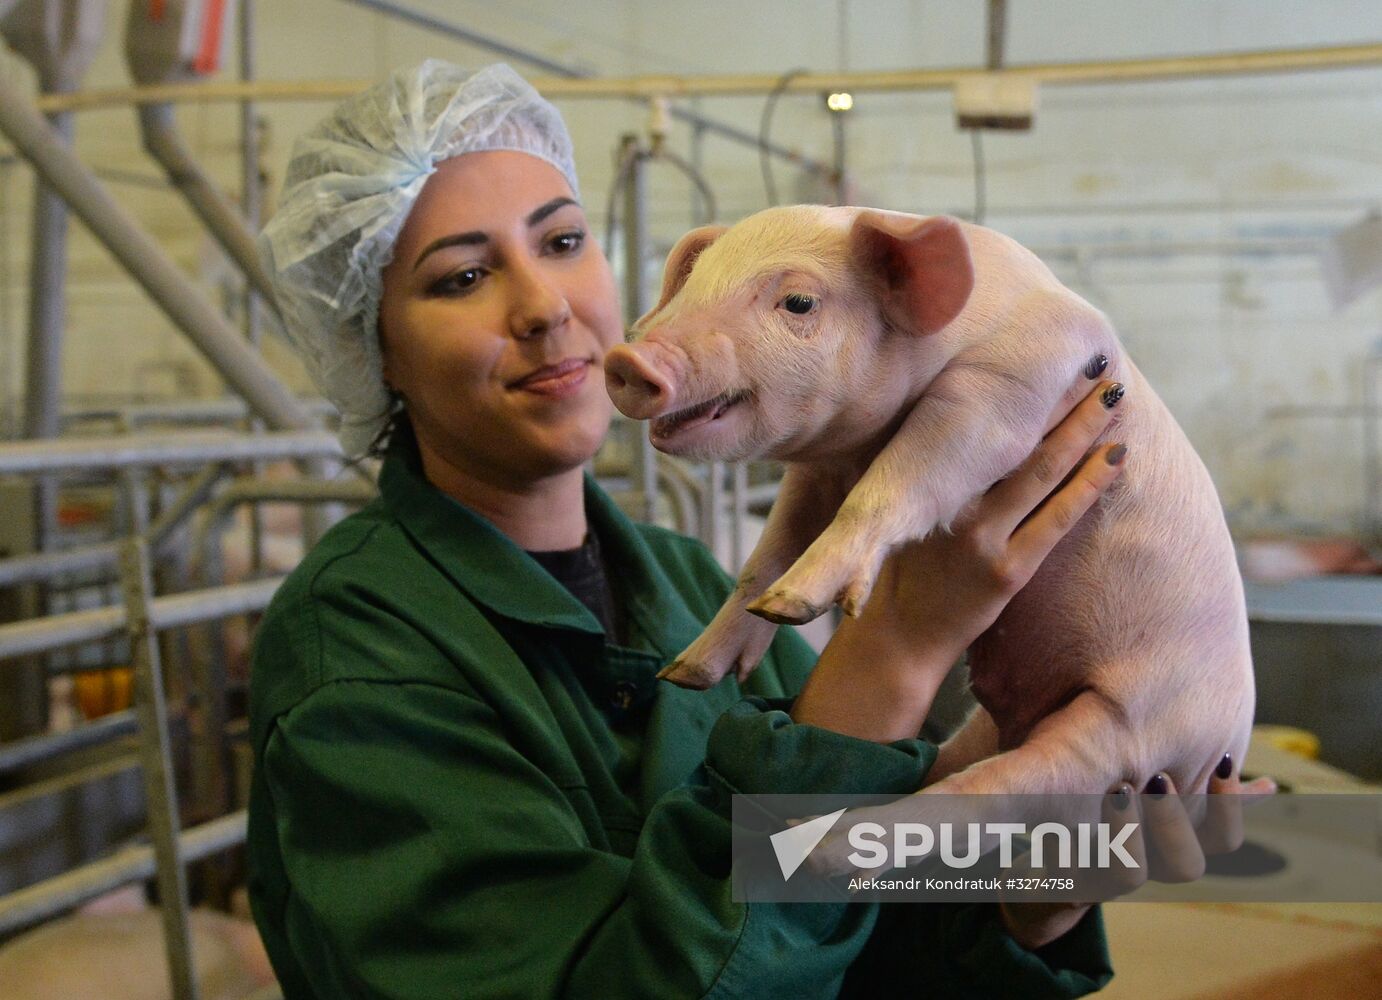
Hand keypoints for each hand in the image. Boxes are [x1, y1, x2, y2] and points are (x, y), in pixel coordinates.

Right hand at [793, 376, 1127, 740]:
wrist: (894, 640)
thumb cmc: (899, 569)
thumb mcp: (898, 509)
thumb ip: (924, 472)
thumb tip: (948, 430)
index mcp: (925, 480)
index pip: (980, 421)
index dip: (1018, 388)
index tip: (1046, 354)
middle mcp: (955, 502)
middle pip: (1020, 437)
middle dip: (1060, 398)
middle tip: (1094, 359)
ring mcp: (984, 537)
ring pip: (1045, 470)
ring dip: (1084, 428)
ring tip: (1114, 394)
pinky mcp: (1008, 571)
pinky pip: (1059, 518)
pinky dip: (1090, 482)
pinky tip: (1116, 456)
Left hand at [998, 760, 1277, 949]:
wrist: (1049, 883)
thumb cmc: (1109, 835)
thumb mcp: (1152, 805)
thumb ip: (1200, 795)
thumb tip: (1267, 786)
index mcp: (1171, 847)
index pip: (1221, 837)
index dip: (1229, 806)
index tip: (1225, 759)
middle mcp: (1146, 869)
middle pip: (1185, 865)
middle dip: (1174, 819)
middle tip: (1157, 777)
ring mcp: (1106, 884)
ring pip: (1130, 876)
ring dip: (1127, 834)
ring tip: (1117, 790)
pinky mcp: (1063, 890)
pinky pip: (1067, 881)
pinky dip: (1064, 850)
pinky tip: (1056, 819)